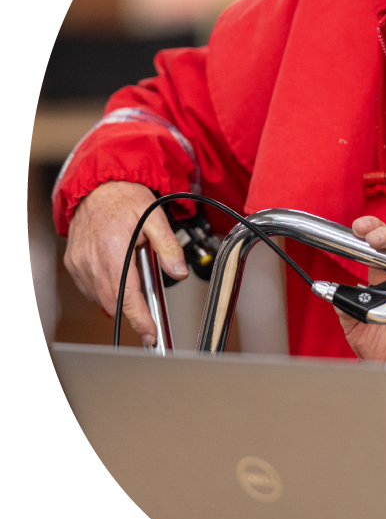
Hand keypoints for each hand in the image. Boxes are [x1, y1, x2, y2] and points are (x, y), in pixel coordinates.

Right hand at [64, 181, 188, 344]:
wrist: (99, 185)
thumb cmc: (126, 199)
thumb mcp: (156, 218)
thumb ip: (169, 247)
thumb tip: (178, 272)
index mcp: (114, 251)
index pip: (127, 297)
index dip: (140, 319)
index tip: (151, 334)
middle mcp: (93, 260)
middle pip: (113, 302)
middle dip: (132, 317)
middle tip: (149, 327)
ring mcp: (80, 263)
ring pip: (99, 297)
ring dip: (118, 302)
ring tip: (135, 293)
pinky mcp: (73, 262)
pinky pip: (89, 288)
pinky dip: (104, 291)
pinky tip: (116, 281)